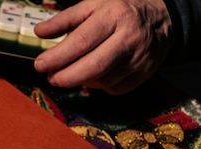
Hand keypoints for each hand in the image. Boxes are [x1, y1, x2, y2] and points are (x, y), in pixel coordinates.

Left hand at [33, 0, 172, 94]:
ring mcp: (139, 57)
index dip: (58, 56)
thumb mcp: (93, 5)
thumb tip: (39, 32)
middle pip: (93, 66)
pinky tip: (92, 76)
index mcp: (113, 16)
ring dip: (81, 81)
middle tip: (51, 78)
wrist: (161, 16)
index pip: (81, 41)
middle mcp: (128, 37)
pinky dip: (98, 86)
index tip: (39, 65)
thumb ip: (65, 19)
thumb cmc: (119, 9)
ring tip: (69, 74)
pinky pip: (114, 88)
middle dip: (67, 77)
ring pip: (102, 81)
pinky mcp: (145, 72)